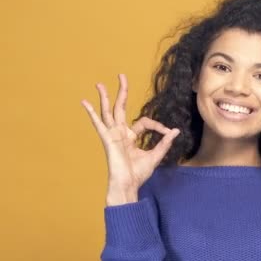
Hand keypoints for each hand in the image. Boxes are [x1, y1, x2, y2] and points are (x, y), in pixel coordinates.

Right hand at [81, 74, 179, 205]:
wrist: (128, 184)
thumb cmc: (139, 173)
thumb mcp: (155, 155)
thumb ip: (164, 142)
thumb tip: (176, 130)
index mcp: (132, 136)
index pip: (145, 122)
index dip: (158, 125)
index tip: (168, 131)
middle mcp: (121, 133)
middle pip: (121, 107)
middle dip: (122, 91)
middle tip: (122, 75)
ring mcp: (113, 134)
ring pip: (108, 111)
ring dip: (104, 97)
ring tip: (99, 83)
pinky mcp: (108, 139)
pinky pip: (98, 123)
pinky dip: (91, 113)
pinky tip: (84, 102)